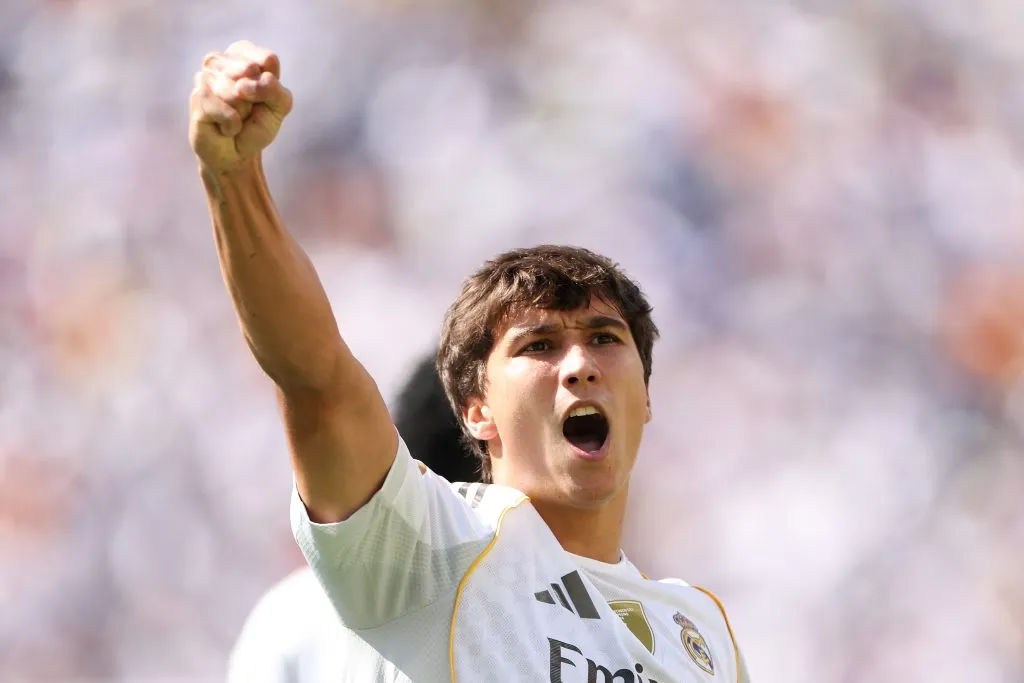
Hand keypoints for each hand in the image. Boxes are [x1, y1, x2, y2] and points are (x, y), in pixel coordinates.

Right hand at [189, 41, 292, 171]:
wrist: (236, 154)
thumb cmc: (256, 125)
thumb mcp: (279, 106)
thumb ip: (274, 89)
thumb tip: (242, 84)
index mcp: (243, 55)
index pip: (267, 59)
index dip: (271, 84)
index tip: (264, 97)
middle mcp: (220, 61)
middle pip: (250, 70)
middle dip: (256, 98)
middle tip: (248, 109)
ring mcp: (205, 77)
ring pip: (236, 92)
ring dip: (243, 113)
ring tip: (235, 118)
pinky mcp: (197, 98)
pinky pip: (226, 111)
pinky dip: (232, 125)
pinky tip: (225, 128)